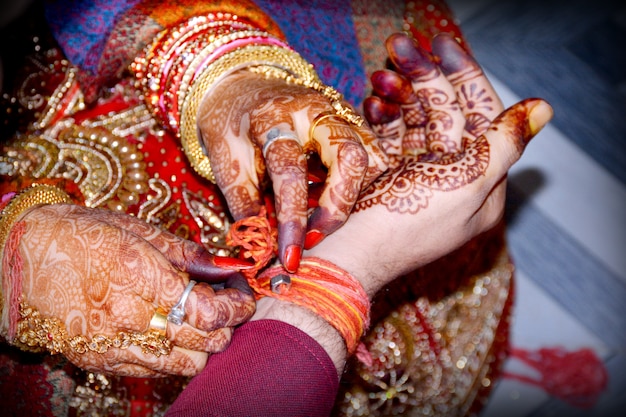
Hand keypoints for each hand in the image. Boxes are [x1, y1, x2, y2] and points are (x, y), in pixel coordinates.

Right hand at [3, 204, 255, 376]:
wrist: (14, 260)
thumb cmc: (77, 235)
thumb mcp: (134, 229)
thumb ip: (186, 252)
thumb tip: (226, 266)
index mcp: (140, 275)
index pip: (210, 312)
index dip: (237, 305)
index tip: (241, 294)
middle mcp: (129, 315)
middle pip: (207, 341)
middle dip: (228, 324)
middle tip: (226, 303)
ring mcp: (114, 343)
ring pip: (188, 364)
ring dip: (205, 345)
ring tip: (200, 320)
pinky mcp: (101, 360)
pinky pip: (157, 371)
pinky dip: (175, 356)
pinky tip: (171, 332)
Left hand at [196, 71, 388, 271]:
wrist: (242, 89)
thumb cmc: (231, 129)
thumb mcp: (225, 164)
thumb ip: (245, 205)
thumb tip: (264, 251)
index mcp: (273, 116)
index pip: (289, 170)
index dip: (291, 219)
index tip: (289, 257)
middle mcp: (314, 109)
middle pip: (350, 156)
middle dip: (339, 205)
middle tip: (316, 237)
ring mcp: (339, 112)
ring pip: (370, 157)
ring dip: (353, 195)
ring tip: (321, 217)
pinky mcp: (353, 122)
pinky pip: (372, 156)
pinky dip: (358, 185)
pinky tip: (331, 199)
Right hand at [309, 33, 553, 294]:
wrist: (351, 257)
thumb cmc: (410, 224)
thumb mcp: (470, 183)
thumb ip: (506, 142)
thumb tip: (544, 107)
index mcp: (481, 181)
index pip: (480, 115)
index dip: (464, 75)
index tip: (440, 45)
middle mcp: (452, 177)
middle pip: (444, 113)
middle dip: (422, 77)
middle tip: (397, 46)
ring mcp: (418, 177)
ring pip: (414, 121)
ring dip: (398, 94)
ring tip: (378, 75)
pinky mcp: (388, 178)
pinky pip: (390, 137)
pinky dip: (381, 117)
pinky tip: (371, 100)